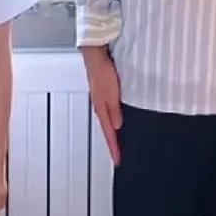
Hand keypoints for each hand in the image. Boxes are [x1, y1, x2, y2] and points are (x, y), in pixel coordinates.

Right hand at [82, 46, 121, 164]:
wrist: (95, 55)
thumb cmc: (103, 72)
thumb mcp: (112, 94)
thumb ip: (115, 110)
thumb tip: (118, 126)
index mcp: (101, 109)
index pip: (108, 134)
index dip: (114, 148)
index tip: (118, 161)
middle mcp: (100, 107)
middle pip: (107, 130)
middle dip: (113, 144)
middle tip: (118, 155)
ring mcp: (102, 100)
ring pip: (108, 121)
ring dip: (114, 132)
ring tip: (120, 142)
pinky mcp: (105, 93)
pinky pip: (110, 112)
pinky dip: (114, 120)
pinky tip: (119, 119)